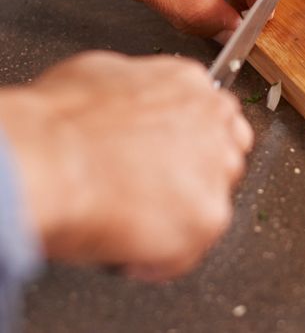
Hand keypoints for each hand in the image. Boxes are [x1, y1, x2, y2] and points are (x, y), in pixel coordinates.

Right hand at [0, 52, 252, 280]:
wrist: (49, 160)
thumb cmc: (59, 123)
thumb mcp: (98, 75)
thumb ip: (134, 91)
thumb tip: (128, 105)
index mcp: (189, 84)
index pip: (214, 116)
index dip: (189, 142)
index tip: (169, 157)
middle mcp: (214, 124)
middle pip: (224, 158)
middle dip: (193, 178)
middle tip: (149, 192)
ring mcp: (217, 172)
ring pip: (210, 204)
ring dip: (177, 217)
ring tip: (131, 221)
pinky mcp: (209, 217)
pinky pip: (188, 250)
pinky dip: (158, 260)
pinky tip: (126, 248)